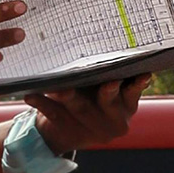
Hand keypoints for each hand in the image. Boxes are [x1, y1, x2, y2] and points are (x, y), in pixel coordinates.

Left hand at [24, 73, 151, 154]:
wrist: (63, 130)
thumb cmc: (88, 96)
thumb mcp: (104, 88)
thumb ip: (112, 73)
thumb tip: (116, 40)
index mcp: (126, 106)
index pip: (133, 93)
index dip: (137, 84)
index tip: (142, 74)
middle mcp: (114, 121)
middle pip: (108, 102)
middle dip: (106, 92)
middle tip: (107, 81)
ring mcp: (92, 130)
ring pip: (80, 109)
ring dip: (68, 96)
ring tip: (57, 87)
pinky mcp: (69, 133)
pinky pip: (55, 115)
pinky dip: (42, 103)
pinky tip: (31, 95)